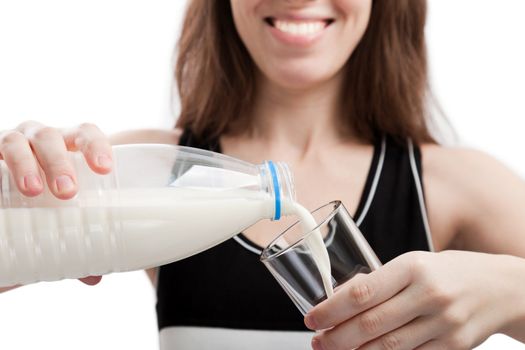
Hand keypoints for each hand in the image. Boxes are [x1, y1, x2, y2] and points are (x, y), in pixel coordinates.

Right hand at [0, 121, 112, 285]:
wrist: (3, 208)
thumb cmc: (37, 203)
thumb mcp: (55, 217)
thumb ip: (73, 242)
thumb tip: (94, 278)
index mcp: (64, 147)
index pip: (85, 133)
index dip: (96, 145)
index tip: (105, 169)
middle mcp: (35, 140)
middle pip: (50, 138)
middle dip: (59, 162)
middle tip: (66, 192)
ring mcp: (7, 143)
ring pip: (15, 142)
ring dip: (25, 165)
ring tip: (32, 190)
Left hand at [305, 251, 523, 349]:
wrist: (502, 288)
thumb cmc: (450, 271)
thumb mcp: (414, 263)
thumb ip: (381, 281)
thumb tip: (340, 298)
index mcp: (413, 266)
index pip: (362, 291)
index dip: (331, 309)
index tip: (311, 318)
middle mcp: (429, 294)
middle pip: (371, 324)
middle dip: (336, 337)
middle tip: (317, 341)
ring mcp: (444, 323)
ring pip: (388, 347)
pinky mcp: (454, 346)